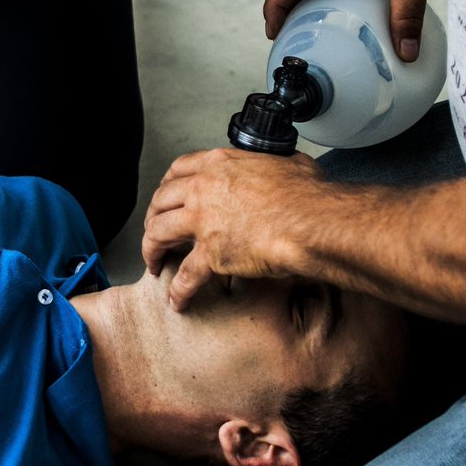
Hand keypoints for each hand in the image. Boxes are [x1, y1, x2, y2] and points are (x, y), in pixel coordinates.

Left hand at [142, 148, 325, 310]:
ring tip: (154, 264)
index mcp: (220, 164)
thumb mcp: (289, 164)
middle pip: (161, 200)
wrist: (314, 222)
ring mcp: (203, 220)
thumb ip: (275, 165)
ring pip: (158, 233)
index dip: (167, 185)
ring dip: (151, 250)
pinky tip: (176, 300)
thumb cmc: (308, 195)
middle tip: (155, 232)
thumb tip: (287, 168)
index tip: (166, 196)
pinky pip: (185, 276)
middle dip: (153, 218)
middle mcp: (204, 188)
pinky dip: (178, 291)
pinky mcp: (211, 253)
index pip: (179, 169)